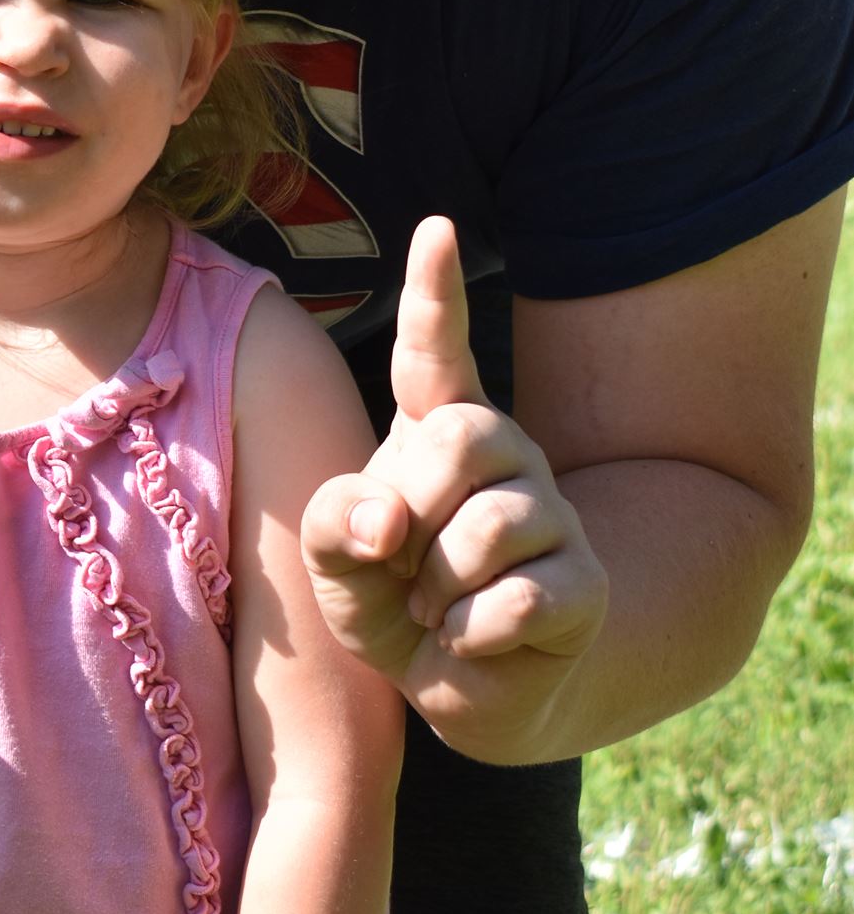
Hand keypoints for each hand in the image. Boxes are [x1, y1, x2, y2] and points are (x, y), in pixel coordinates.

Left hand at [300, 218, 607, 762]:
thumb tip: (382, 518)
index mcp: (437, 429)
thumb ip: (329, 522)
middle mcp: (505, 453)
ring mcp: (553, 515)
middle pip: (463, 435)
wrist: (460, 685)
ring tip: (436, 609)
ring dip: (439, 590)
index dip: (437, 290)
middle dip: (415, 508)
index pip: (437, 350)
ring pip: (490, 528)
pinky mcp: (583, 584)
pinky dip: (471, 633)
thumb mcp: (334, 562)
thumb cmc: (393, 601)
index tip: (436, 228)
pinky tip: (471, 637)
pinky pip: (518, 598)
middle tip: (402, 562)